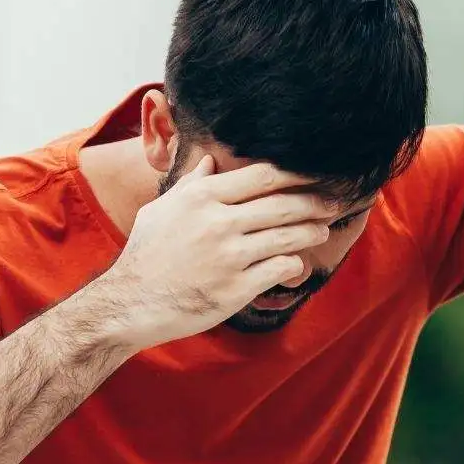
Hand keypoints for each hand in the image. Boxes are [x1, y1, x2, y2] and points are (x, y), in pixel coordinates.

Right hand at [94, 157, 332, 349]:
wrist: (130, 303)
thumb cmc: (145, 255)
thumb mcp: (161, 210)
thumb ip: (190, 185)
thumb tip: (209, 160)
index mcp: (201, 198)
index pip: (262, 176)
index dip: (295, 175)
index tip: (313, 176)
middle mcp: (218, 223)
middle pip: (282, 204)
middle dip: (314, 202)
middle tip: (333, 202)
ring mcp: (229, 257)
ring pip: (287, 236)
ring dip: (311, 232)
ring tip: (322, 230)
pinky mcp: (236, 289)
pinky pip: (280, 269)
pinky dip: (295, 264)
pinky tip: (298, 264)